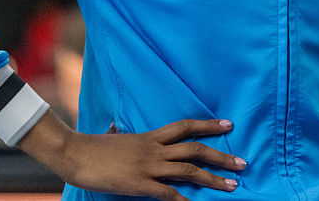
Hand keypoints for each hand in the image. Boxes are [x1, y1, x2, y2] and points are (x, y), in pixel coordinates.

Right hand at [18, 111, 245, 199]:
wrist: (76, 153)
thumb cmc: (92, 146)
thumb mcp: (112, 135)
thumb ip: (120, 132)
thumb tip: (115, 125)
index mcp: (150, 136)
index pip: (185, 127)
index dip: (208, 125)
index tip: (229, 125)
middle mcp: (154, 149)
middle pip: (195, 150)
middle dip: (221, 156)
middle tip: (242, 162)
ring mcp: (148, 166)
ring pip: (188, 171)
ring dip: (213, 179)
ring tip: (232, 185)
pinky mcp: (140, 184)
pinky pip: (168, 193)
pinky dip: (184, 200)